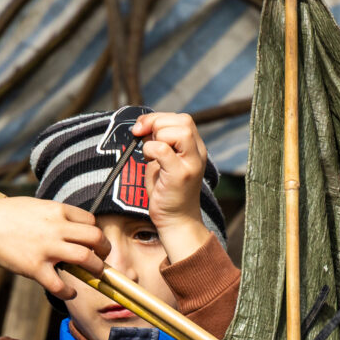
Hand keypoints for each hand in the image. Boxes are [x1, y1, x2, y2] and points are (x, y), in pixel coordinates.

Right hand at [0, 197, 108, 299]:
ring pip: (86, 259)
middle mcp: (56, 227)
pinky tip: (69, 292)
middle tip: (101, 260)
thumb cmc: (6, 215)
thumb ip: (54, 215)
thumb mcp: (34, 206)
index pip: (91, 221)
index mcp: (57, 210)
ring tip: (93, 275)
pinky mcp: (34, 267)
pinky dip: (70, 292)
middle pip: (96, 238)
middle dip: (104, 251)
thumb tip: (71, 225)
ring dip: (96, 270)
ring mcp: (46, 248)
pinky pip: (60, 284)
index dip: (96, 234)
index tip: (94, 244)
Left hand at [132, 112, 207, 230]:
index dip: (158, 118)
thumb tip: (144, 125)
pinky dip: (151, 150)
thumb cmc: (166, 192)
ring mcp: (191, 163)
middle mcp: (198, 153)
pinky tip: (149, 161)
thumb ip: (157, 142)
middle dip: (157, 123)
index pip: (182, 119)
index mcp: (195, 148)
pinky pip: (163, 149)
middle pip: (184, 120)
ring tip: (150, 154)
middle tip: (141, 137)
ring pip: (179, 130)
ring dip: (157, 136)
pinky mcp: (181, 175)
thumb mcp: (161, 161)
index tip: (141, 129)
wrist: (175, 220)